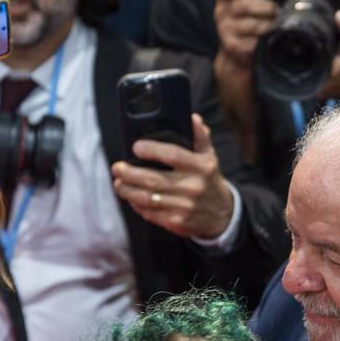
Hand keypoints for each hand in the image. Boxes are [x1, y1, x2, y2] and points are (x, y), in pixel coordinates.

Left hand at [111, 114, 234, 239]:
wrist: (222, 214)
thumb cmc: (209, 180)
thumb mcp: (209, 157)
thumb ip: (200, 137)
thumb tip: (193, 118)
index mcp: (202, 167)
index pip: (173, 155)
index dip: (152, 150)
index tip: (136, 147)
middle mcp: (193, 187)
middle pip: (154, 180)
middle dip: (130, 173)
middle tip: (117, 167)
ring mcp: (185, 206)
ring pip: (148, 198)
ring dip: (128, 191)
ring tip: (118, 183)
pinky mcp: (177, 222)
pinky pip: (151, 213)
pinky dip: (137, 205)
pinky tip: (130, 197)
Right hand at [214, 0, 276, 67]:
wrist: (237, 48)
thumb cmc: (246, 17)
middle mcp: (221, 12)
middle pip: (244, 5)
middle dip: (266, 6)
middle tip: (278, 9)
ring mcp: (225, 30)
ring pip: (252, 25)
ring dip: (269, 23)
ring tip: (277, 22)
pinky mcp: (233, 47)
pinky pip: (253, 42)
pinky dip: (265, 39)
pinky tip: (270, 37)